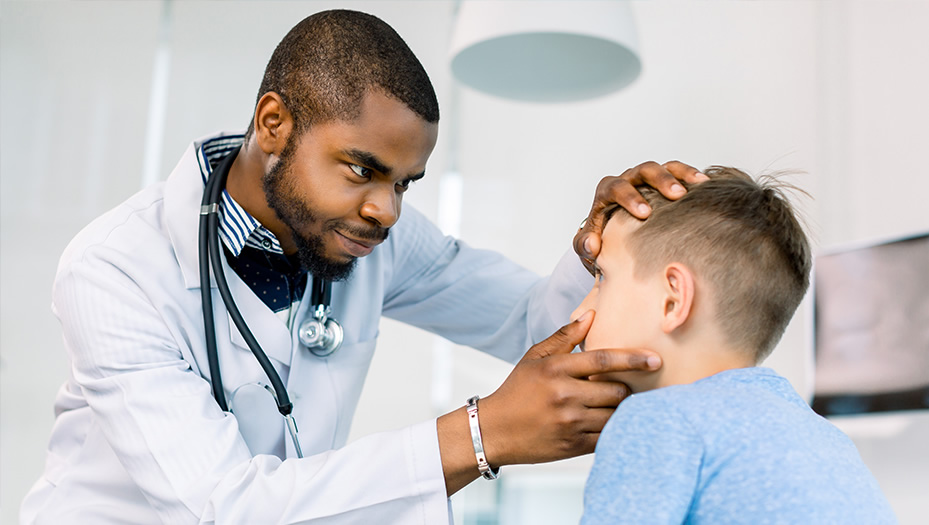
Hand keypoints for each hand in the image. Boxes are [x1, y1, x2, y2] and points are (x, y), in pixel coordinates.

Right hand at [477, 311, 661, 466]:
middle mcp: (563, 395)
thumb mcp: (535, 358)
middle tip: (618, 388)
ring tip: (612, 405)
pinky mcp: (573, 446)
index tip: (655, 359)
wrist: (494, 431)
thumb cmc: (518, 390)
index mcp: (555, 369)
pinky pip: (607, 436)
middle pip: (617, 390)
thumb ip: (565, 337)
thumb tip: (592, 314)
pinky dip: (613, 429)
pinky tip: (605, 423)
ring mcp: (569, 423)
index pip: (602, 360)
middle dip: (623, 389)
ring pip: (616, 415)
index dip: (633, 358)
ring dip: (620, 409)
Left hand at [573, 161, 706, 272]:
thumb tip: (592, 245)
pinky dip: (692, 176)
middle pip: (644, 171)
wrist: (614, 235)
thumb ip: (584, 245)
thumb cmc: (602, 238)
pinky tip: (707, 186)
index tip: (645, 214)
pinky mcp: (667, 181)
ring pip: (665, 167)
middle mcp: (629, 180)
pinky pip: (680, 172)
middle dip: (660, 181)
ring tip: (699, 185)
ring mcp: (649, 179)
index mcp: (608, 192)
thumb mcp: (587, 245)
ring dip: (682, 174)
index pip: (616, 188)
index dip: (630, 198)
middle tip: (677, 196)